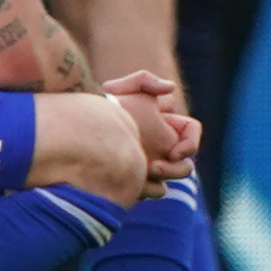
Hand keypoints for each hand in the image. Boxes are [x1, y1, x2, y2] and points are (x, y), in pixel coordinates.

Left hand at [102, 68, 199, 187]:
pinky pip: (154, 190)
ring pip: (171, 178)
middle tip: (153, 168)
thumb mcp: (119, 88)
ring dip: (163, 179)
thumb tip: (171, 87)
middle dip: (176, 169)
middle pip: (185, 163)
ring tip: (142, 174)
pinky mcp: (140, 181)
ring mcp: (152, 165)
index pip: (191, 131)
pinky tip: (131, 184)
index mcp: (165, 124)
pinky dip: (148, 190)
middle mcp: (162, 146)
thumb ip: (144, 80)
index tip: (174, 152)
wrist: (79, 133)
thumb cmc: (99, 108)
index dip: (190, 142)